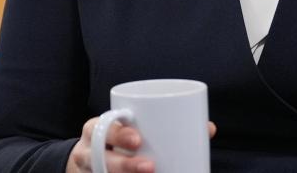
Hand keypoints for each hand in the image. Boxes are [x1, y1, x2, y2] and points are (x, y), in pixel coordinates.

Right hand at [66, 118, 216, 172]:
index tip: (137, 139)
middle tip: (149, 167)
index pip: (102, 126)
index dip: (118, 133)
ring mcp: (88, 170)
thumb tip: (208, 128)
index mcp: (98, 128)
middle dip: (123, 164)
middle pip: (99, 157)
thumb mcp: (133, 127)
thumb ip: (163, 126)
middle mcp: (88, 150)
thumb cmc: (122, 138)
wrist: (88, 160)